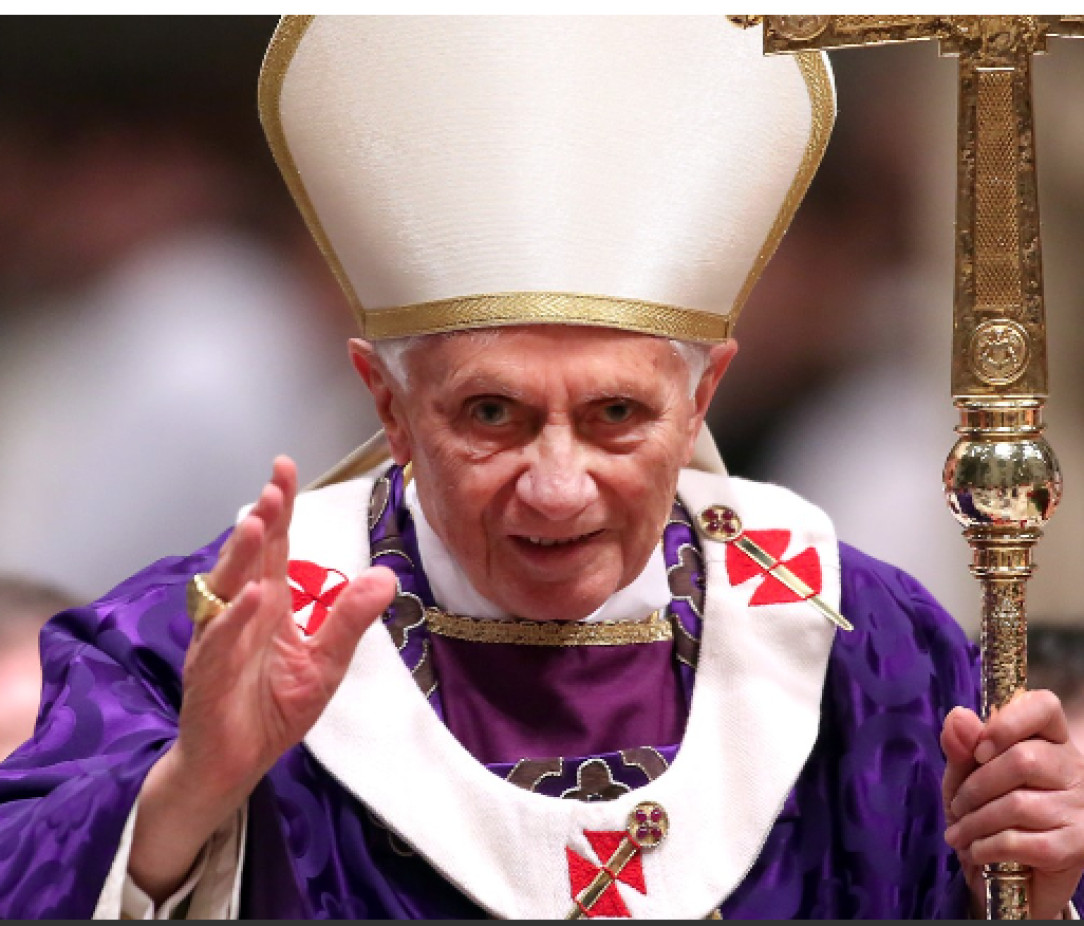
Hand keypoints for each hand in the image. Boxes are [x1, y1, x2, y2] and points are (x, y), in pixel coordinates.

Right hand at [130, 456, 395, 900]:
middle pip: (251, 558)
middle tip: (275, 483)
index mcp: (269, 605)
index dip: (280, 509)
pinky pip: (221, 643)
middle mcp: (240, 613)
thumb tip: (387, 578)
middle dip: (261, 519)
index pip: (276, 547)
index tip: (285, 468)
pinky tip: (251, 597)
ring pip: (227, 590)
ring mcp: (220, 641)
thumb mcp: (325, 663)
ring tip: (259, 523)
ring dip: (243, 557)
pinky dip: (235, 620)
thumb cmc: (273, 709)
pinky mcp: (209, 676)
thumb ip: (349, 621)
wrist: (233, 765)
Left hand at [942, 690, 1083, 919]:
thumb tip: (958, 717)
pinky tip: (976, 851)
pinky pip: (1022, 842)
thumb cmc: (986, 812)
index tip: (979, 750)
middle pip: (1024, 758)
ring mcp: (1080, 807)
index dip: (1008, 721)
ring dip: (975, 822)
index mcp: (1048, 739)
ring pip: (1018, 804)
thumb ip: (962, 746)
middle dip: (976, 785)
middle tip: (958, 805)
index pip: (1043, 706)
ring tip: (959, 833)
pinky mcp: (1076, 847)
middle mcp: (1073, 768)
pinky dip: (987, 847)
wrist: (1008, 876)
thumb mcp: (964, 776)